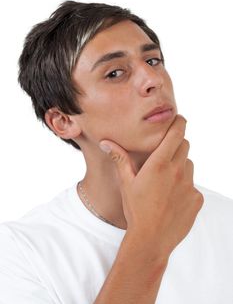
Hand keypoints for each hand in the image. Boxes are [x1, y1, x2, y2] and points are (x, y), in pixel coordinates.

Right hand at [99, 115, 203, 258]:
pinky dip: (185, 186)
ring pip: (189, 165)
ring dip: (180, 167)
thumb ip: (119, 158)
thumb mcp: (126, 182)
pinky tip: (172, 198)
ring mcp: (189, 185)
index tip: (178, 118)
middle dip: (176, 145)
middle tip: (164, 155)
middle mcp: (178, 171)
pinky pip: (193, 185)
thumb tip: (106, 142)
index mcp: (159, 164)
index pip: (176, 133)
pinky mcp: (196, 199)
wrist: (150, 239)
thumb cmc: (136, 209)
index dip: (179, 122)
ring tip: (166, 181)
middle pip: (184, 146)